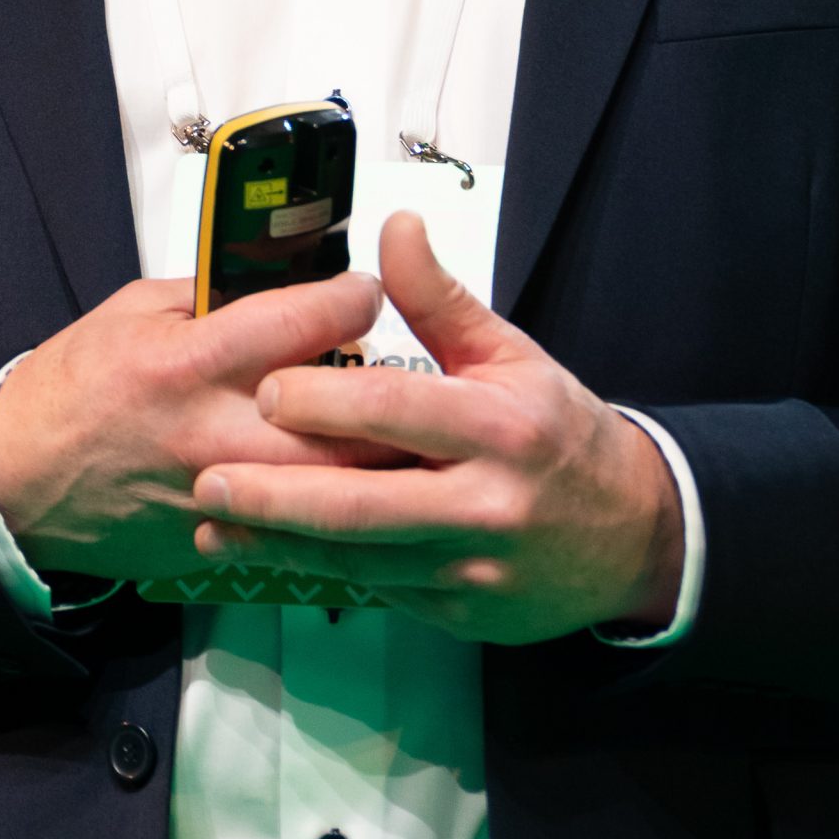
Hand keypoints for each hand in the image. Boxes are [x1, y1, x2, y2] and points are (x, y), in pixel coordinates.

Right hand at [0, 267, 386, 584]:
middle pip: (336, 418)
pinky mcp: (217, 543)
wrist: (17, 478)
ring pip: (329, 487)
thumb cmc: (74, 385)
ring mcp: (218, 498)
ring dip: (370, 459)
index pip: (299, 322)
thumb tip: (277, 280)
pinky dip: (329, 511)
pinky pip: (295, 532)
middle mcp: (211, 433)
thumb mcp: (134, 310)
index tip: (366, 291)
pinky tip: (346, 490)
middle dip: (383, 392)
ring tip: (391, 431)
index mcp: (189, 362)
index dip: (351, 298)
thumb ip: (211, 297)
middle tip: (398, 369)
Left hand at [188, 211, 682, 644]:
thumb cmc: (557, 430)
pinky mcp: (458, 613)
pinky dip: (317, 572)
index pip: (399, 409)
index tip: (268, 388)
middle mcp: (484, 503)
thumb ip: (441, 298)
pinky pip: (376, 589)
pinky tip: (266, 555)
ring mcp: (470, 569)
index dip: (329, 401)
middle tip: (206, 478)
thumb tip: (393, 225)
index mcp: (498, 426)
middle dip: (277, 495)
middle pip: (364, 503)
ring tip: (212, 523)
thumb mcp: (511, 354)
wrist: (633, 535)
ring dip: (279, 544)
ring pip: (359, 558)